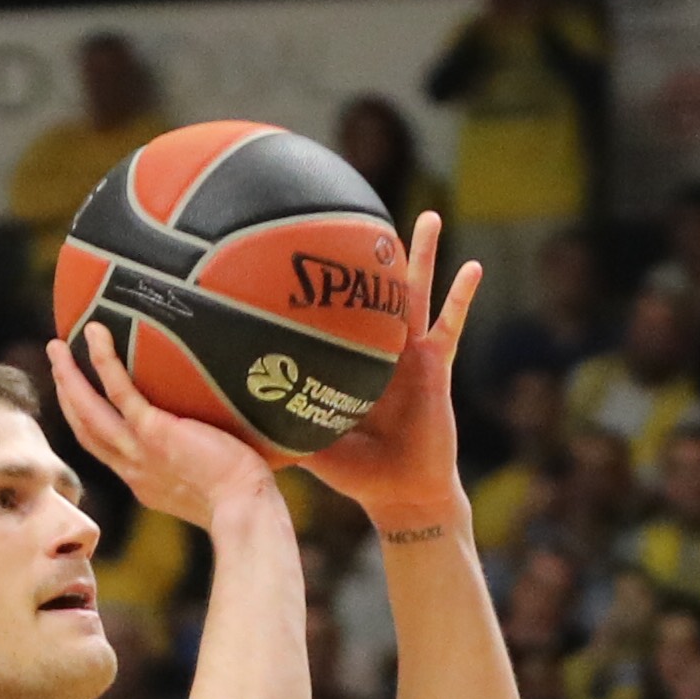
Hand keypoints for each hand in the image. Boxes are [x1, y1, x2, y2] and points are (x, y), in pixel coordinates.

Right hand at [46, 316, 290, 539]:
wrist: (243, 509)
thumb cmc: (242, 497)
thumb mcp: (206, 478)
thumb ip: (198, 456)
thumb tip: (214, 432)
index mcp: (143, 479)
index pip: (104, 447)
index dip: (85, 421)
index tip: (78, 396)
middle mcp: (132, 467)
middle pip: (85, 428)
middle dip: (67, 395)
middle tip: (57, 363)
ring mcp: (139, 451)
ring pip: (89, 412)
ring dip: (68, 378)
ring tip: (57, 347)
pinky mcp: (153, 433)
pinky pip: (119, 391)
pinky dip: (103, 361)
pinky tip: (94, 335)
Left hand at [295, 215, 481, 534]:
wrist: (399, 494)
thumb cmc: (354, 473)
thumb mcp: (308, 437)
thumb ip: (277, 416)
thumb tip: (227, 402)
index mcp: (347, 360)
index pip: (332, 312)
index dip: (321, 280)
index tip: (302, 240)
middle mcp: (378, 349)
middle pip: (372, 291)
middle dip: (369, 251)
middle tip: (362, 203)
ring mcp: (410, 355)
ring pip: (415, 296)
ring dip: (423, 257)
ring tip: (429, 217)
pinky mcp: (436, 367)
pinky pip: (450, 327)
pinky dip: (461, 298)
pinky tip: (472, 269)